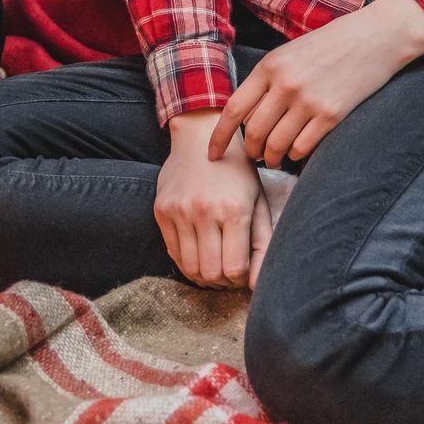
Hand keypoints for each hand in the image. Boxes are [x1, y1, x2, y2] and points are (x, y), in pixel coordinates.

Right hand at [156, 111, 273, 288]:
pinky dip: (187, 263)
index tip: (245, 272)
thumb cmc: (236, 170)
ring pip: (189, 267)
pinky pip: (173, 253)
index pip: (235, 269)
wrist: (199, 137)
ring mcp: (179, 211)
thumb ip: (263, 243)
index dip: (241, 280)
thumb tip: (258, 286)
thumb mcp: (257, 201)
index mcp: (233, 209)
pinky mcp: (161, 211)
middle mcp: (203, 211)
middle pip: (211, 272)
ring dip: (205, 276)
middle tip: (230, 273)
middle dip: (224, 281)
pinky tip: (199, 257)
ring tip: (216, 269)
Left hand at [209, 0, 423, 168]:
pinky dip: (296, 155)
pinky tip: (298, 151)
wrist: (377, 36)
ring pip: (276, 145)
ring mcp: (309, 101)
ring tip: (275, 159)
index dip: (219, 137)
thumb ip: (269, 80)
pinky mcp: (332, 115)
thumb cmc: (332, 44)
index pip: (233, 109)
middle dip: (250, 151)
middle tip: (255, 156)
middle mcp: (285, 84)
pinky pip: (302, 148)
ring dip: (272, 158)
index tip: (212, 155)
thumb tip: (248, 116)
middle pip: (253, 132)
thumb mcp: (291, 53)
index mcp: (270, 66)